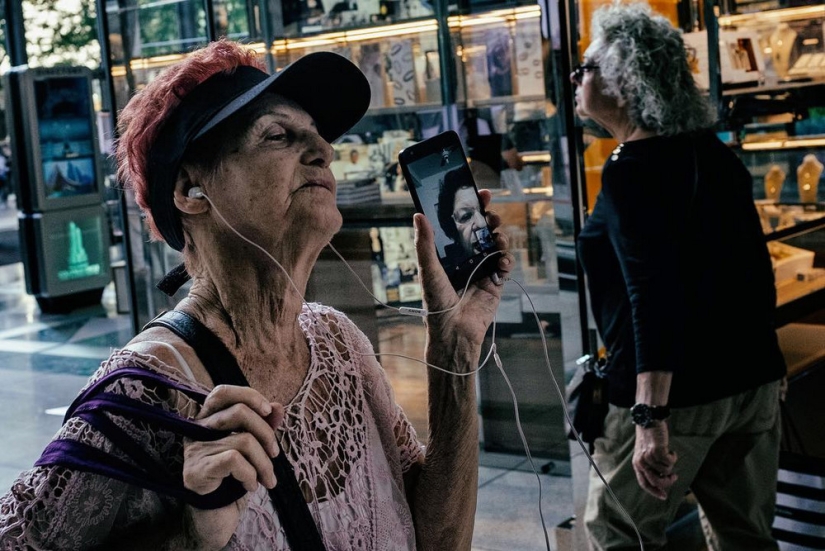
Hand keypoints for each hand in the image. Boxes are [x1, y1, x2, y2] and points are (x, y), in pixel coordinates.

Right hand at [182, 385, 284, 546]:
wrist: (215, 518)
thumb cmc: (233, 479)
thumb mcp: (253, 450)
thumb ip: (263, 427)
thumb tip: (278, 407)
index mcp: (208, 421)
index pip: (222, 392)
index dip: (249, 395)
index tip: (269, 411)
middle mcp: (196, 431)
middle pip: (238, 412)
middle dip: (267, 433)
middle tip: (275, 454)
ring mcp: (193, 451)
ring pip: (243, 440)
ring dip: (264, 463)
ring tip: (268, 479)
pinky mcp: (195, 472)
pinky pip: (234, 460)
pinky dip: (251, 474)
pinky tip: (251, 486)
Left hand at [414, 189, 512, 349]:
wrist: (454, 331)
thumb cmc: (436, 303)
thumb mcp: (427, 269)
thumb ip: (425, 244)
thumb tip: (418, 215)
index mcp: (449, 253)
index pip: (461, 225)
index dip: (472, 209)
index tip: (480, 194)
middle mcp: (466, 259)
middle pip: (482, 232)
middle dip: (489, 220)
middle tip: (491, 215)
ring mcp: (482, 270)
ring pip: (496, 245)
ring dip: (500, 238)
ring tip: (497, 239)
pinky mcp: (495, 283)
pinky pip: (504, 265)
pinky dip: (506, 260)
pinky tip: (503, 261)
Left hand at [632, 422, 677, 499]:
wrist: (649, 419)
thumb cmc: (649, 436)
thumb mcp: (645, 453)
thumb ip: (650, 466)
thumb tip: (663, 479)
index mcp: (637, 464)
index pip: (644, 483)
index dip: (654, 492)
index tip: (664, 496)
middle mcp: (641, 462)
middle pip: (656, 482)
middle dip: (667, 482)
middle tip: (674, 477)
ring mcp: (648, 457)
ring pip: (666, 472)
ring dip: (670, 465)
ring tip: (669, 455)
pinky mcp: (657, 451)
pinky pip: (671, 462)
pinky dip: (673, 457)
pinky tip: (671, 450)